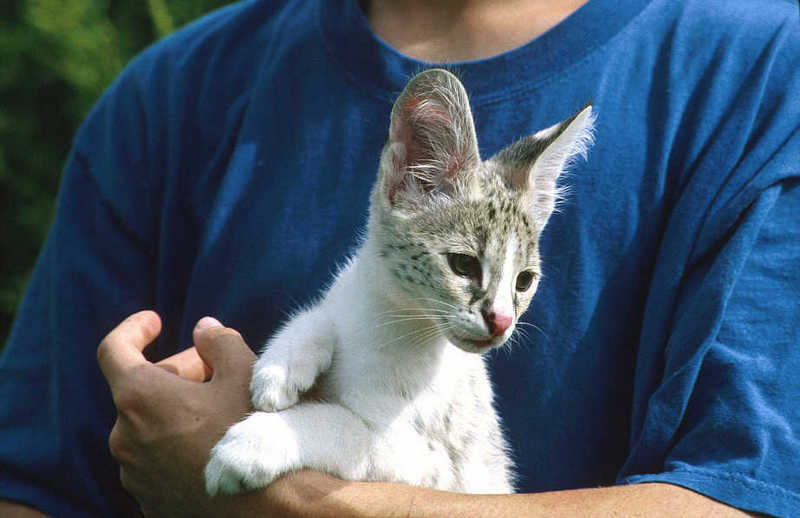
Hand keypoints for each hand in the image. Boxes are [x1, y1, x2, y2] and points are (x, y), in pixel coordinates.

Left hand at [97, 311, 255, 516]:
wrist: (265, 503)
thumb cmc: (253, 433)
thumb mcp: (244, 372)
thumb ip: (219, 340)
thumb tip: (204, 329)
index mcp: (139, 398)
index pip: (113, 349)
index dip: (133, 329)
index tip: (156, 321)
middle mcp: (124, 437)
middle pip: (139, 389)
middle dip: (175, 373)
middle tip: (214, 370)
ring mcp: (134, 473)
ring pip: (147, 426)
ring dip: (175, 411)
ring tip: (218, 412)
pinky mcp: (148, 499)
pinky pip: (155, 459)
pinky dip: (176, 443)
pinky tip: (213, 444)